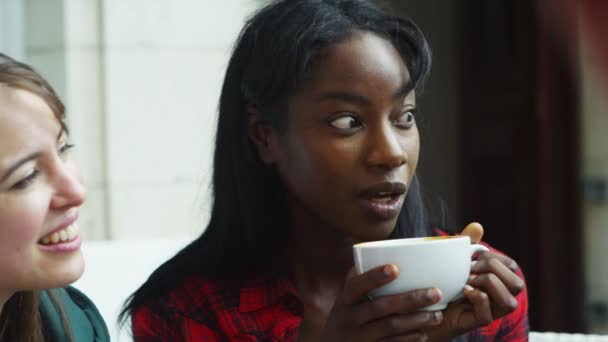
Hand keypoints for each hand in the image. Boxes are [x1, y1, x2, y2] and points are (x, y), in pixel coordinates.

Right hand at [321, 264, 444, 340]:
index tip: (395, 268)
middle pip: (379, 307)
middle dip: (409, 299)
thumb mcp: (347, 298)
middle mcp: (349, 317)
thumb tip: (387, 251)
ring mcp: (359, 336)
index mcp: (345, 299)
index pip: (357, 285)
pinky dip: (408, 339)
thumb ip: (361, 279)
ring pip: (389, 327)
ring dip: (416, 320)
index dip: (374, 276)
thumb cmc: (348, 315)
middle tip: (436, 292)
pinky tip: (422, 333)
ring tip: (437, 315)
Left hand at [425, 223, 524, 340]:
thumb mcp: (455, 261)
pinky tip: (463, 291)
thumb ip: (466, 244)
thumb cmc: (444, 282)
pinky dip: (476, 298)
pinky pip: (487, 315)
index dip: (497, 257)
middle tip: (470, 268)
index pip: (512, 267)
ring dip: (487, 285)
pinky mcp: (476, 323)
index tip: (476, 255)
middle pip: (517, 284)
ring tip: (468, 280)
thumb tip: (477, 226)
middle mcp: (499, 299)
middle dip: (493, 269)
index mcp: (498, 281)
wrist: (424, 307)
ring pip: (509, 303)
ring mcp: (490, 312)